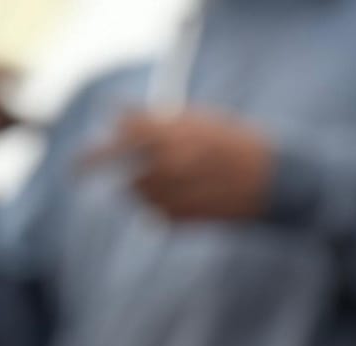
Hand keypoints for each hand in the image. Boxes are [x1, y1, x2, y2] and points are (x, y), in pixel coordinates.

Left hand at [86, 110, 277, 221]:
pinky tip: (177, 200)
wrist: (277, 179)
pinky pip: (158, 217)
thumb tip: (114, 117)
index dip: (95, 152)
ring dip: (138, 189)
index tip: (78, 163)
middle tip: (81, 172)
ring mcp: (182, 193)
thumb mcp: (198, 120)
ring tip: (158, 180)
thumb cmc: (237, 143)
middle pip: (123, 171)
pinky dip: (159, 209)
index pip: (120, 138)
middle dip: (102, 169)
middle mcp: (172, 163)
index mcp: (175, 134)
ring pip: (139, 195)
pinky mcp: (191, 218)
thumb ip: (156, 121)